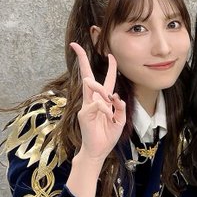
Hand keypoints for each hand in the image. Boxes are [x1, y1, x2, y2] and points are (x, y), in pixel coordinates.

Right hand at [70, 42, 125, 162]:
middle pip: (87, 76)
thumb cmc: (108, 135)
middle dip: (82, 60)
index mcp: (103, 100)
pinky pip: (98, 104)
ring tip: (109, 102)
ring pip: (91, 86)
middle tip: (76, 45)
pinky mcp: (84, 113)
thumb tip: (115, 96)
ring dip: (101, 88)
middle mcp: (93, 100)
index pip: (105, 80)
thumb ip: (120, 107)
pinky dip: (106, 109)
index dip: (109, 67)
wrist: (98, 151)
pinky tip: (108, 117)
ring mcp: (87, 105)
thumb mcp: (120, 120)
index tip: (110, 54)